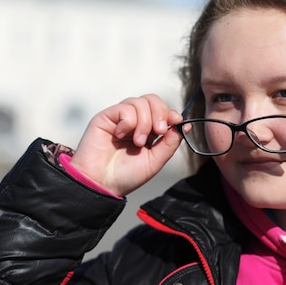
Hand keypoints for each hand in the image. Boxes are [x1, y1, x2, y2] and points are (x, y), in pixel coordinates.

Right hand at [69, 94, 183, 195]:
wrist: (102, 184)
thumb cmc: (125, 176)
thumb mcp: (155, 161)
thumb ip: (170, 143)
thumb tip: (184, 125)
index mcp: (147, 131)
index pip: (162, 111)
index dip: (171, 114)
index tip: (176, 122)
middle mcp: (134, 121)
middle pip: (153, 100)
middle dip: (160, 113)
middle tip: (158, 132)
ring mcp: (120, 118)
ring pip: (140, 102)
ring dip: (144, 122)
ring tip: (138, 142)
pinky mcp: (107, 117)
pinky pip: (125, 108)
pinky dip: (128, 122)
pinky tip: (121, 135)